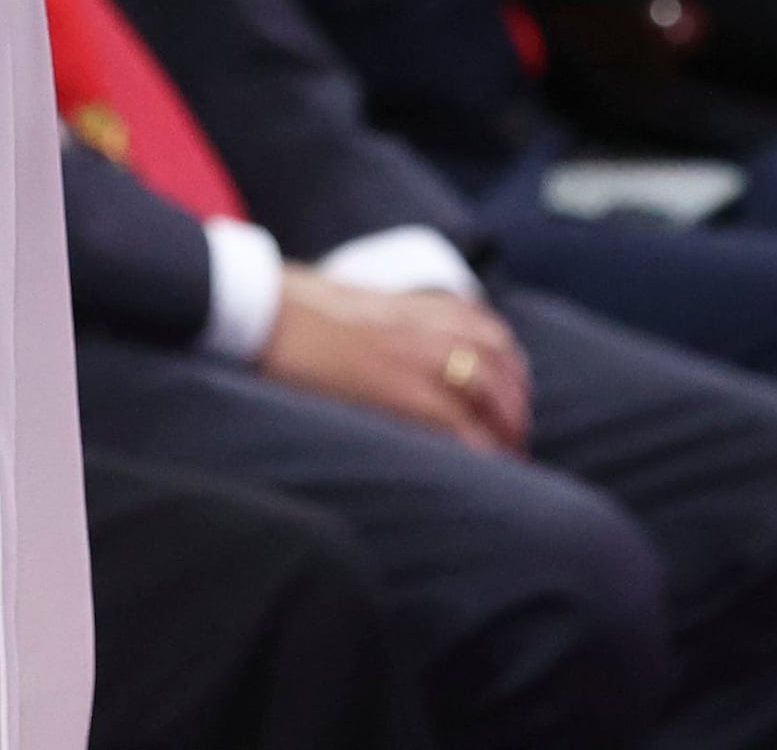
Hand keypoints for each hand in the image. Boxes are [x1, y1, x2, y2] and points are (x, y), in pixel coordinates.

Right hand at [259, 273, 528, 453]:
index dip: (507, 370)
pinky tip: (486, 473)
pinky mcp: (408, 393)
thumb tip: (391, 352)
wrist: (261, 314)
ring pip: (493, 393)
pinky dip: (483, 452)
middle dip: (514, 400)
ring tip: (506, 457)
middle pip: (500, 362)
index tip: (507, 399)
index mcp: (420, 304)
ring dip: (507, 425)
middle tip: (513, 437)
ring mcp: (423, 357)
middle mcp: (432, 325)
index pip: (488, 333)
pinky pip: (465, 430)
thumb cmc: (293, 314)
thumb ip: (388, 323)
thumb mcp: (353, 306)